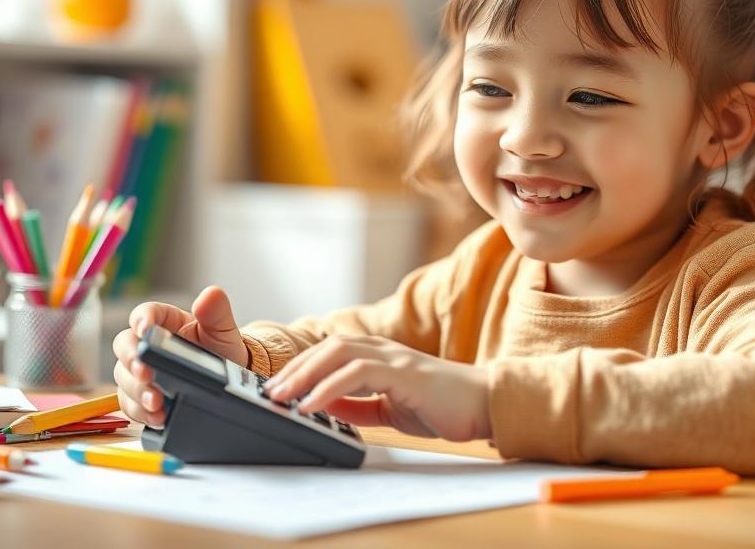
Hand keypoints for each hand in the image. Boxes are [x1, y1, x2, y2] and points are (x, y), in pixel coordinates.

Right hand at [112, 286, 247, 426]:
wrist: (231, 381)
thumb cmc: (221, 348)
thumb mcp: (223, 329)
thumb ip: (217, 311)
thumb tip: (210, 295)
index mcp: (165, 322)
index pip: (144, 314)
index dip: (141, 319)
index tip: (145, 329)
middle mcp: (148, 345)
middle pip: (124, 346)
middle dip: (131, 359)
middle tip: (145, 371)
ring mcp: (142, 371)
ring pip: (123, 377)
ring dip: (136, 389)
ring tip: (155, 401)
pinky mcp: (142, 397)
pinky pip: (130, 404)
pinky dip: (141, 412)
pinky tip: (158, 416)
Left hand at [263, 335, 491, 441]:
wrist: (484, 405)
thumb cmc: (442, 405)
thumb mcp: (390, 408)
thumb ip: (360, 405)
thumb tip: (325, 407)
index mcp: (380, 356)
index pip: (331, 351)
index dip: (301, 366)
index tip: (278, 386)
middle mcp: (384, 350)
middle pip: (328, 346)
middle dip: (295, 368)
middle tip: (270, 391)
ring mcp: (394, 358)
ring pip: (338, 352)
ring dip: (305, 374)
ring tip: (283, 397)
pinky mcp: (404, 373)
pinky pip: (358, 373)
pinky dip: (329, 388)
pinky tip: (312, 405)